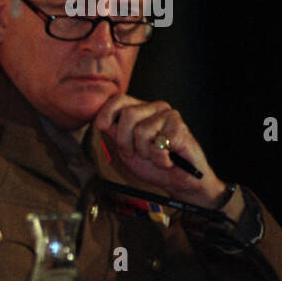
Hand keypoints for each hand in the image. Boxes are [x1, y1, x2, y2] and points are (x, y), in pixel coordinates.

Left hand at [93, 94, 227, 209]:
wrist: (179, 180)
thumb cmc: (153, 164)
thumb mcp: (126, 149)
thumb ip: (115, 134)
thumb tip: (101, 121)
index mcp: (140, 110)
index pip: (119, 99)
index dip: (107, 111)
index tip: (102, 126)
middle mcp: (155, 108)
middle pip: (128, 114)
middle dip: (126, 141)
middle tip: (138, 153)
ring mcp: (169, 116)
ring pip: (142, 130)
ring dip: (145, 152)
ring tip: (156, 156)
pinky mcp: (180, 127)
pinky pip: (158, 145)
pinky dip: (159, 159)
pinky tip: (168, 160)